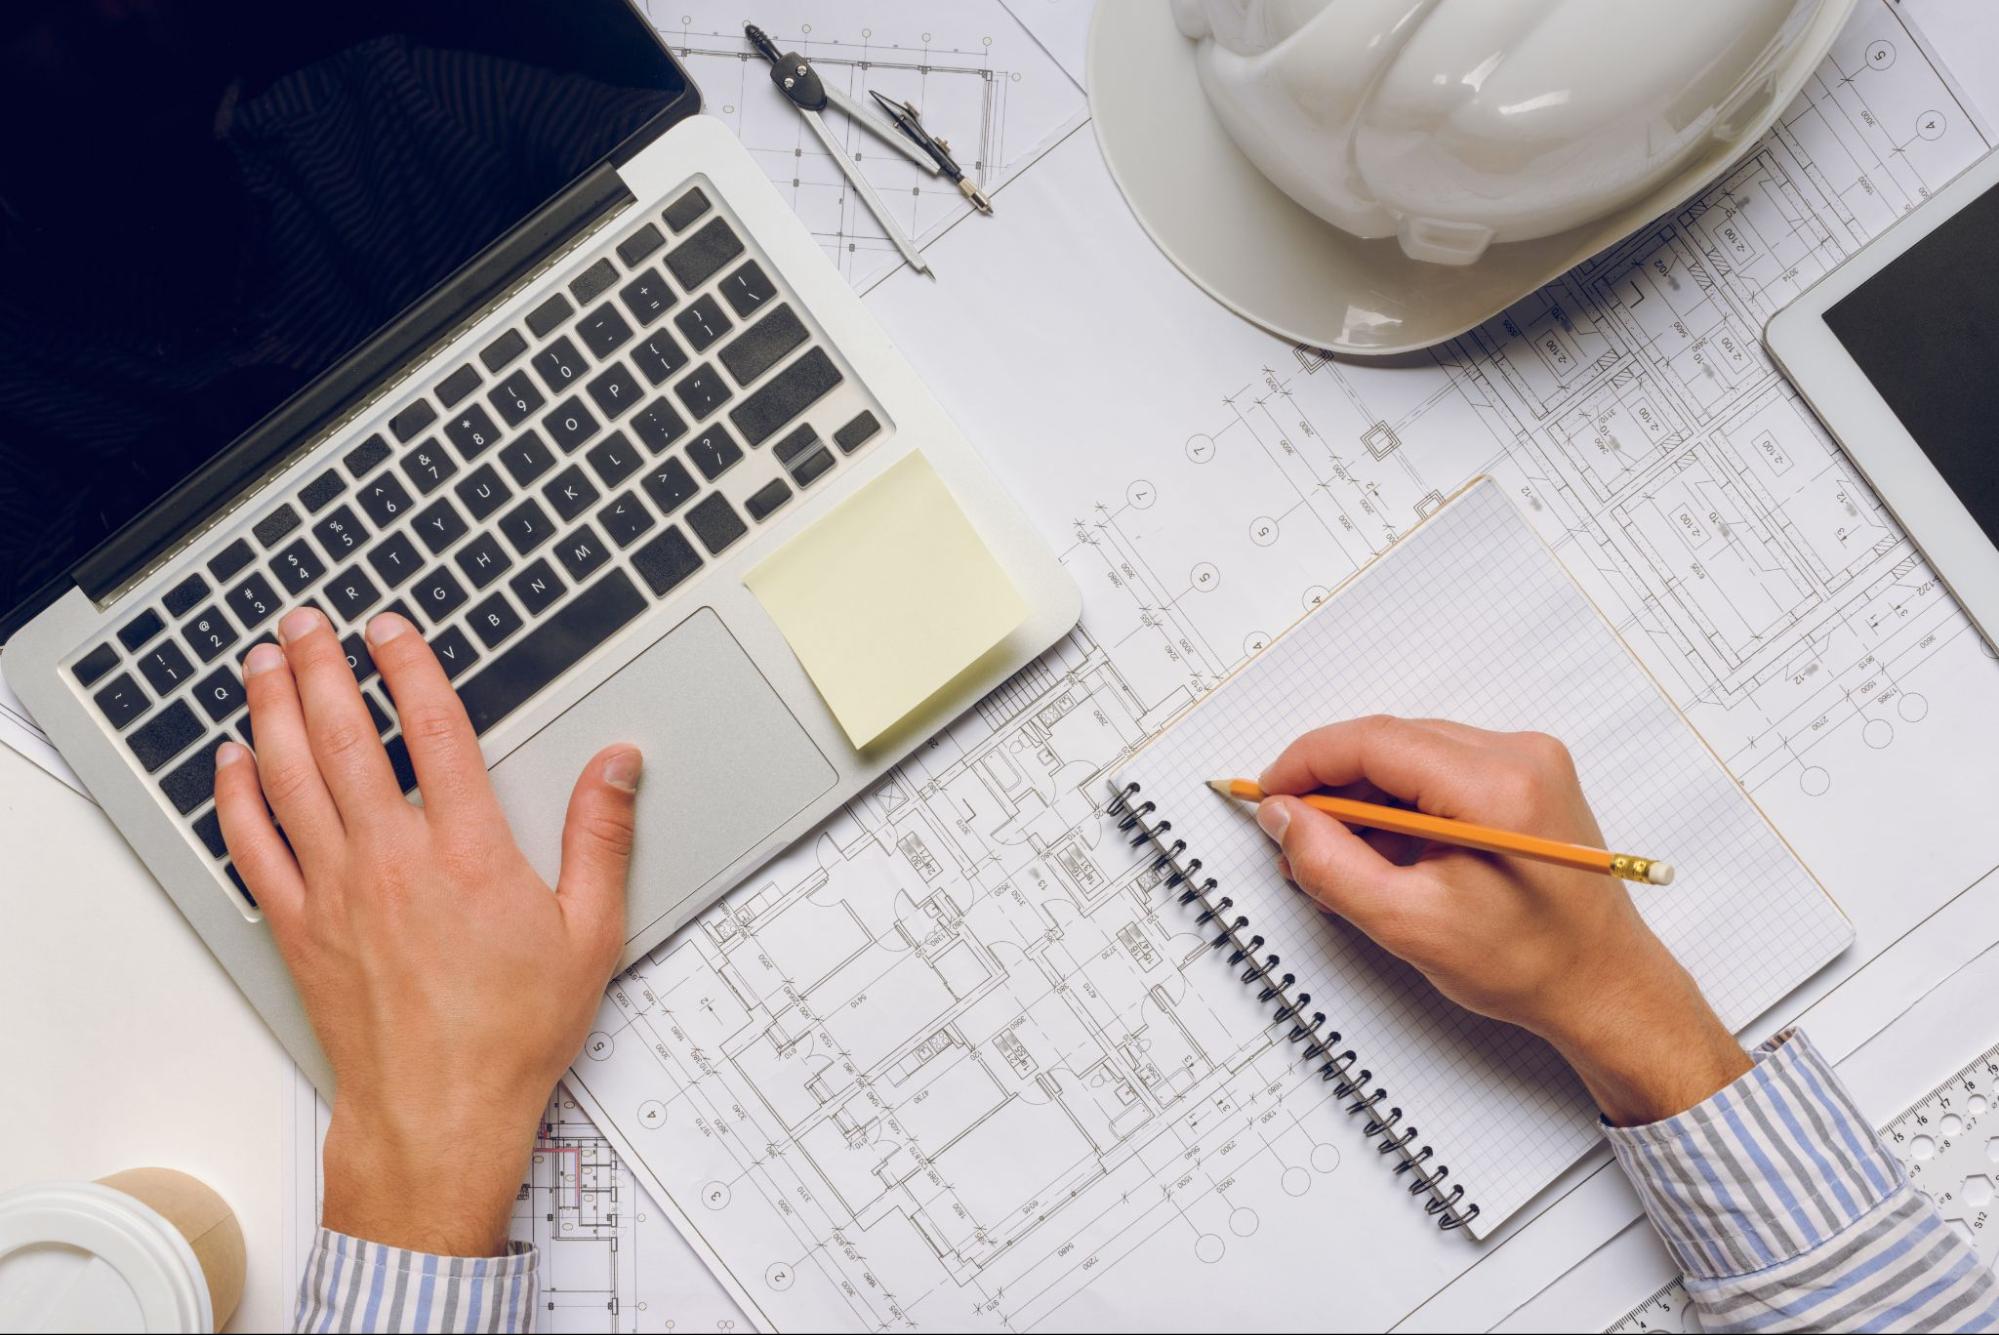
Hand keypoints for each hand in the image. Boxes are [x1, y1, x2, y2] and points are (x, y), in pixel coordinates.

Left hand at [213, 606, 641, 1254]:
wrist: (440, 1114)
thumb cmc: (512, 1034)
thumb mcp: (591, 933)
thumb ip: (601, 838)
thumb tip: (617, 767)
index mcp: (467, 852)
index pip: (433, 730)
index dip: (408, 667)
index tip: (390, 630)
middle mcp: (393, 859)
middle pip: (344, 737)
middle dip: (320, 668)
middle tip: (305, 624)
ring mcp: (336, 892)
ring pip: (289, 777)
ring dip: (270, 710)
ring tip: (261, 663)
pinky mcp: (299, 929)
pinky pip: (254, 845)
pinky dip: (236, 795)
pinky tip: (232, 761)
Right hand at [1255, 716, 1748, 1124]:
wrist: (1603, 984)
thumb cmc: (1527, 964)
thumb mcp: (1407, 923)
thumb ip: (1330, 864)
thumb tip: (1282, 816)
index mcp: (1495, 788)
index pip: (1374, 741)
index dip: (1307, 763)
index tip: (1269, 793)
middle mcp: (1520, 756)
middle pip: (1391, 741)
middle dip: (1332, 785)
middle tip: (1295, 835)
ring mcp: (1529, 761)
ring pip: (1412, 753)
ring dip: (1366, 797)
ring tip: (1344, 857)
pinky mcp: (1529, 775)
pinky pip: (1442, 767)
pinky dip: (1402, 802)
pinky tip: (1389, 852)